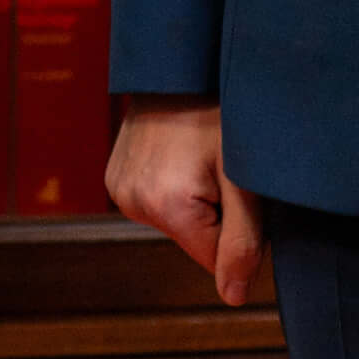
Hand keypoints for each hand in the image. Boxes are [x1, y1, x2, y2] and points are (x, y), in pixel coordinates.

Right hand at [105, 99, 264, 306]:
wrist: (182, 61)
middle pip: (192, 238)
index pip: (213, 258)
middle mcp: (132, 202)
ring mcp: (118, 187)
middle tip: (221, 163)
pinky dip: (170, 183)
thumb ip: (243, 242)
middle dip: (214, 211)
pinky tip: (179, 149)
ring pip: (174, 219)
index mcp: (166, 207)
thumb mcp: (244, 175)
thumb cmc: (220, 109)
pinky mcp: (114, 174)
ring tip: (199, 150)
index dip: (236, 227)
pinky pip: (154, 199)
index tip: (237, 186)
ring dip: (192, 196)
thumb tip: (232, 298)